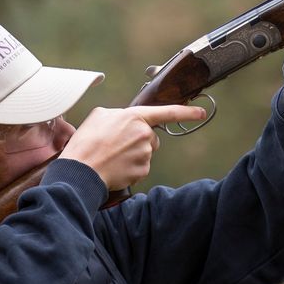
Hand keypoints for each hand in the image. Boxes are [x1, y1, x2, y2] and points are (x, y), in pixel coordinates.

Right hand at [60, 104, 206, 190]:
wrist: (81, 169)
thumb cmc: (86, 142)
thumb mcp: (98, 116)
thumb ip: (117, 114)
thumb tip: (122, 120)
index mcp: (135, 117)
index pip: (167, 112)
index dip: (187, 112)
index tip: (202, 113)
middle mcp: (144, 134)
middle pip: (150, 138)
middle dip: (138, 142)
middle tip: (115, 146)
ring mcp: (145, 154)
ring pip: (145, 154)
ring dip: (132, 156)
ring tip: (111, 157)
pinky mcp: (142, 171)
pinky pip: (140, 169)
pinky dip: (130, 169)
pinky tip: (115, 168)